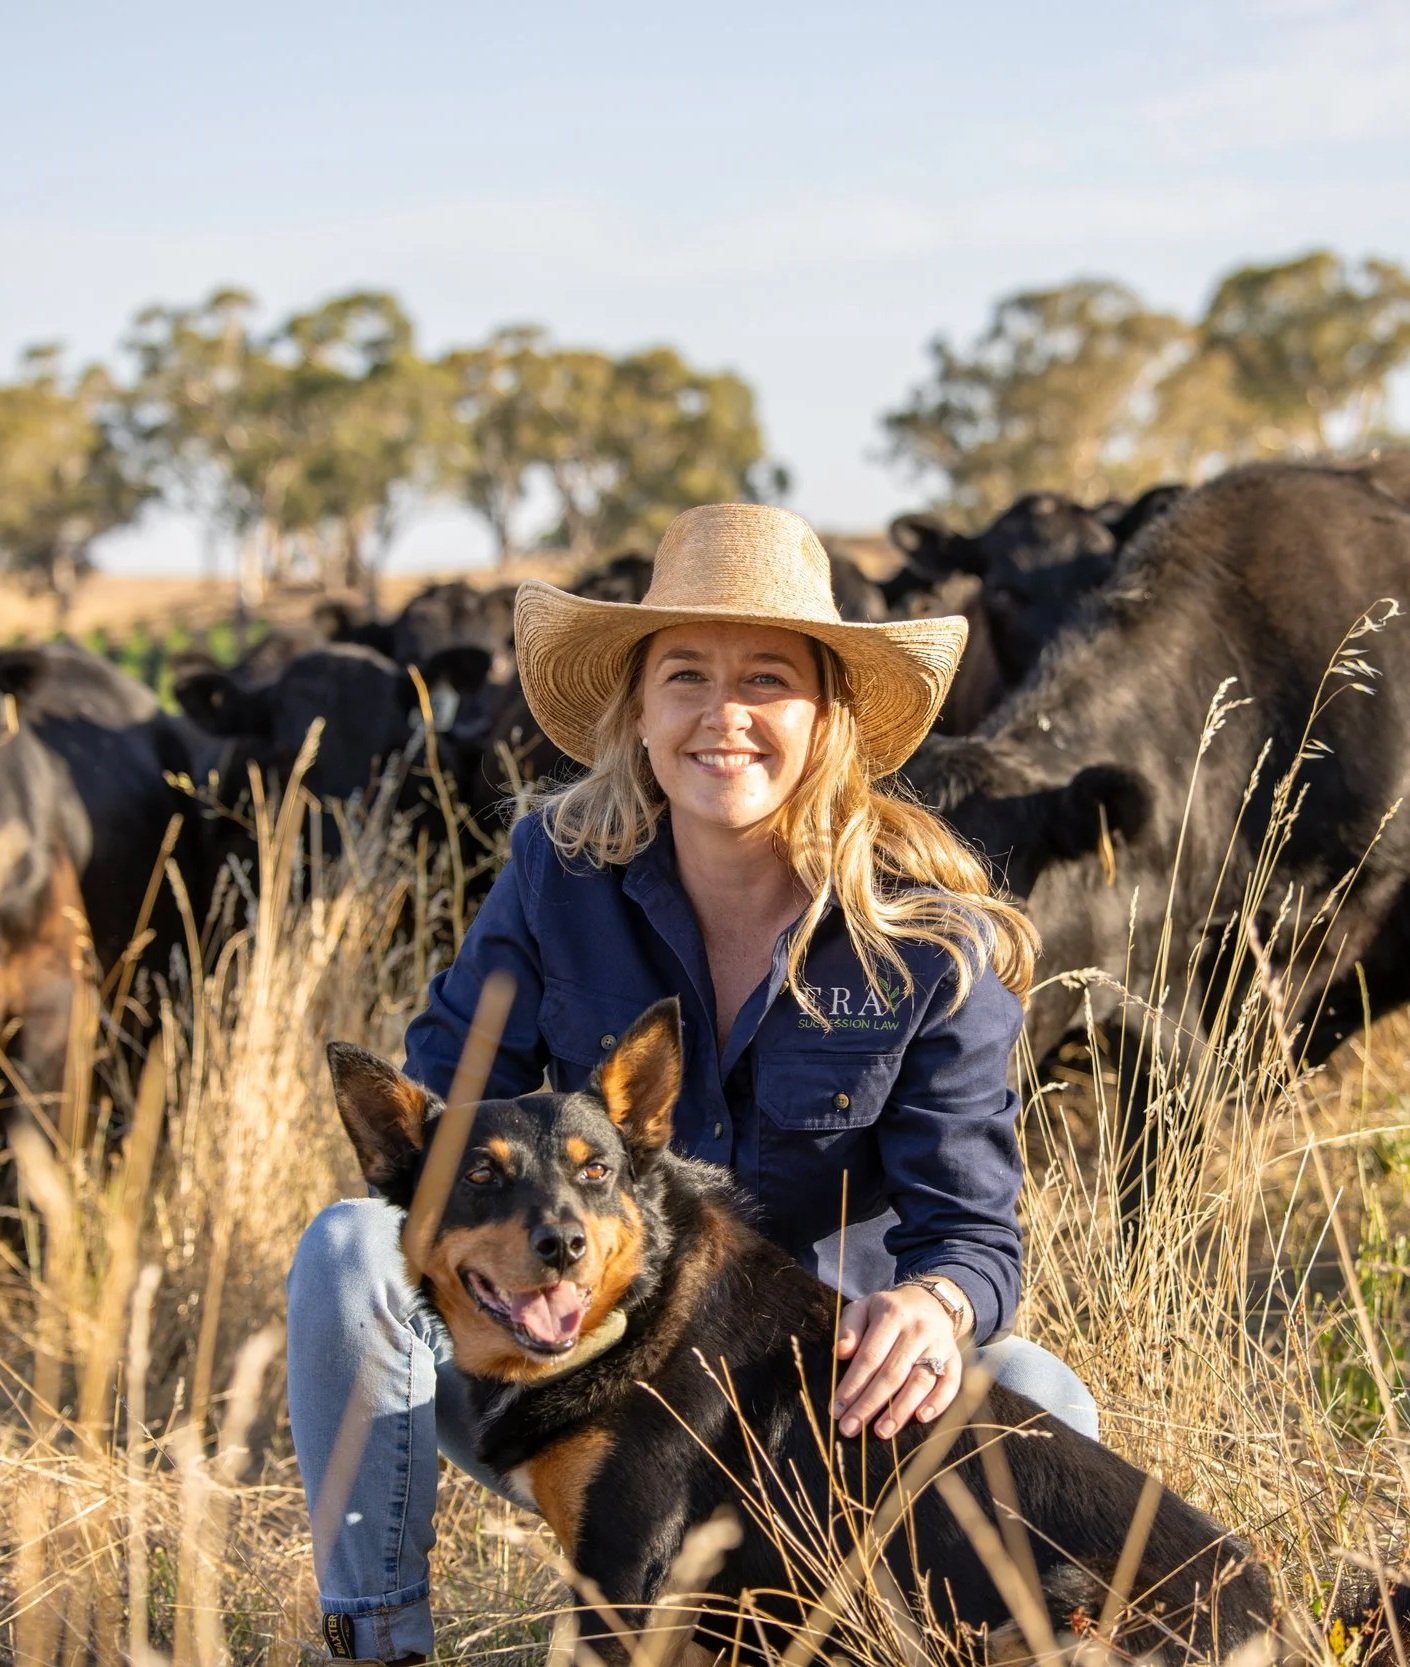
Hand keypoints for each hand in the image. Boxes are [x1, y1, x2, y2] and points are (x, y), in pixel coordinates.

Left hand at [832, 1285, 962, 1439]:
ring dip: (901, 1410)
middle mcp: (918, 1329)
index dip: (853, 1384)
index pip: (870, 1356)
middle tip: (851, 1428)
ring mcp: (939, 1344)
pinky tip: (922, 1418)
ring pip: (920, 1381)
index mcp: (892, 1314)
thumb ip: (849, 1328)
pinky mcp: (954, 1358)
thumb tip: (840, 1353)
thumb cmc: (888, 1311)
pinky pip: (950, 1383)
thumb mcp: (863, 1307)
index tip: (837, 1409)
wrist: (928, 1301)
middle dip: (870, 1404)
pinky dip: (938, 1402)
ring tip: (882, 1431)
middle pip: (893, 1373)